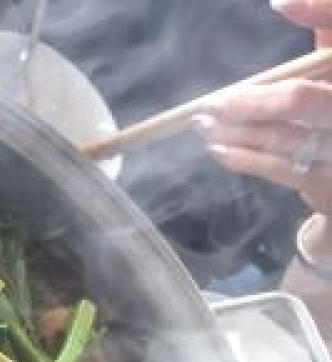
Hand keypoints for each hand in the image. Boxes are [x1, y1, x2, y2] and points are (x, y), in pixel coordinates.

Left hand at [195, 0, 331, 214]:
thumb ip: (326, 29)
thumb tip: (282, 3)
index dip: (319, 10)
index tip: (281, 4)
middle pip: (300, 98)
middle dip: (250, 101)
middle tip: (211, 104)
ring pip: (283, 135)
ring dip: (236, 131)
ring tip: (204, 124)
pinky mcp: (325, 181)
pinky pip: (278, 168)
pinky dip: (244, 158)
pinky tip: (219, 148)